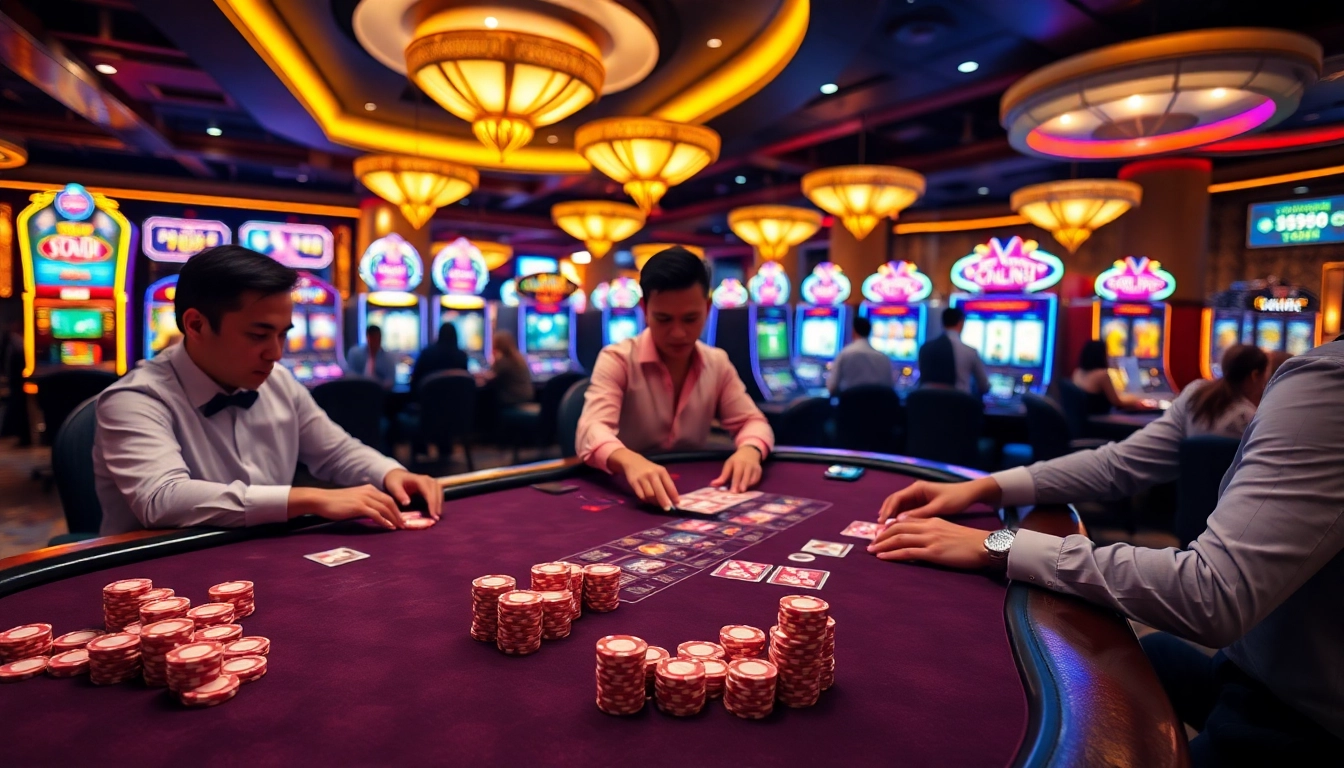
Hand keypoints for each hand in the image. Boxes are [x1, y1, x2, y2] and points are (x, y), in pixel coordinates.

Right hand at [289, 485, 403, 529]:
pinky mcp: (359, 506)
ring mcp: (364, 498)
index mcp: (369, 489)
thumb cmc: (335, 502)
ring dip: (394, 518)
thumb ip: (364, 504)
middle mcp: (369, 491)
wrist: (321, 499)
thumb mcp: (353, 500)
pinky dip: (384, 521)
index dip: (396, 509)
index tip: (401, 518)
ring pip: (385, 508)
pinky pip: (376, 514)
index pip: (387, 498)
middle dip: (399, 514)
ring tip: (399, 527)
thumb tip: (373, 514)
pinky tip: (389, 527)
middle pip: (390, 502)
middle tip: (404, 524)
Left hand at [383, 468, 443, 519]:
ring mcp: (430, 481)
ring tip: (437, 515)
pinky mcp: (431, 485)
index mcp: (419, 479)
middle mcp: (427, 479)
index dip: (432, 503)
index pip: (429, 491)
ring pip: (439, 491)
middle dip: (438, 504)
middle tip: (436, 517)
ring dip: (440, 503)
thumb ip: (400, 494)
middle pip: (437, 491)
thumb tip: (407, 503)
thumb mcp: (394, 487)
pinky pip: (438, 492)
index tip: (433, 514)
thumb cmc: (394, 481)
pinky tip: (437, 509)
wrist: (396, 475)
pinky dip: (439, 501)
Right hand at [610, 449, 679, 509]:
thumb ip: (665, 483)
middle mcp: (652, 474)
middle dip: (664, 501)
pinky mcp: (633, 482)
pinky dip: (645, 500)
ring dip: (654, 502)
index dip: (674, 495)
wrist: (632, 461)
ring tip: (657, 505)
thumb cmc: (650, 469)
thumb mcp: (659, 472)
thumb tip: (672, 499)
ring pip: (649, 495)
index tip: (677, 504)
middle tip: (667, 509)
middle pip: (659, 491)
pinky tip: (648, 501)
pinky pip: (641, 495)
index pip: (669, 485)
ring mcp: (642, 478)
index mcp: (661, 471)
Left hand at [711, 446, 763, 493]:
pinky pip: (756, 479)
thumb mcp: (728, 465)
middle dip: (742, 485)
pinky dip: (752, 484)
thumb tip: (712, 485)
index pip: (736, 474)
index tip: (733, 491)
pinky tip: (748, 488)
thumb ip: (722, 477)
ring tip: (743, 492)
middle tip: (738, 493)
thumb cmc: (736, 461)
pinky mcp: (759, 471)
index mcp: (738, 463)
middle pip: (745, 476)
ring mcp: (754, 468)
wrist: (749, 452)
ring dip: (748, 486)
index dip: (735, 483)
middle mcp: (747, 465)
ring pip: (752, 478)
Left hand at [866, 518, 991, 568]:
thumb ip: (933, 531)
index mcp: (932, 521)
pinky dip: (892, 554)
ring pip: (900, 539)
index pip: (905, 521)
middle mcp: (929, 527)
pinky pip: (908, 552)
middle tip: (871, 543)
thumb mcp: (948, 530)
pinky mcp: (933, 552)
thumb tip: (919, 539)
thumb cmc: (969, 542)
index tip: (879, 534)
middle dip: (882, 536)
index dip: (890, 527)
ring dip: (882, 545)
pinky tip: (883, 557)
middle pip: (898, 528)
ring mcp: (930, 539)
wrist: (984, 546)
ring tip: (871, 550)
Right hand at [876, 476, 1000, 523]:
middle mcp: (914, 491)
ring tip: (884, 530)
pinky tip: (896, 529)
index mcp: (917, 488)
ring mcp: (917, 497)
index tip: (881, 523)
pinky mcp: (921, 504)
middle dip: (885, 514)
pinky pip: (906, 511)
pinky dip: (900, 519)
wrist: (969, 494)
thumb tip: (899, 521)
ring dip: (891, 517)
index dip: (887, 511)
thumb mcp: (938, 507)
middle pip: (894, 502)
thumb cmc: (955, 498)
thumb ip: (919, 514)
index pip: (896, 499)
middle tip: (879, 528)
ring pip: (899, 507)